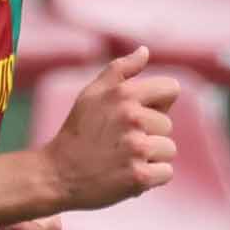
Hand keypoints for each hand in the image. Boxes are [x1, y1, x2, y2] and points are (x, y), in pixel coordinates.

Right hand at [43, 47, 178, 210]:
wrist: (57, 175)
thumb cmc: (77, 133)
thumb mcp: (91, 94)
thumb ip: (120, 70)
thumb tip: (144, 51)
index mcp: (124, 93)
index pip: (171, 89)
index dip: (159, 104)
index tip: (139, 116)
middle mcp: (132, 117)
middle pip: (167, 125)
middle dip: (149, 135)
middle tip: (120, 143)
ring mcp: (137, 147)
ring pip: (168, 150)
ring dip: (151, 158)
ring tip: (123, 159)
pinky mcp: (139, 175)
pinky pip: (166, 173)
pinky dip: (151, 178)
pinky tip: (128, 175)